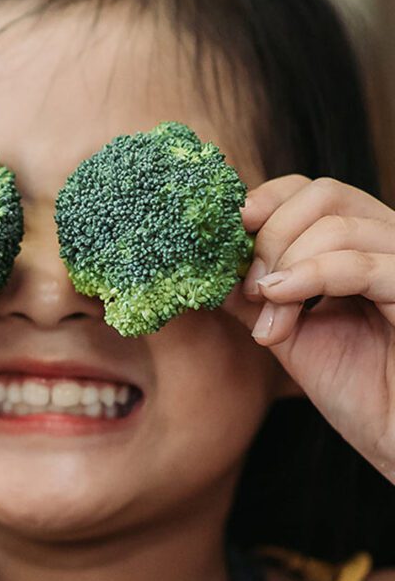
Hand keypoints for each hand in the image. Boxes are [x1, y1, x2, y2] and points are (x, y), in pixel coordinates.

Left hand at [220, 175, 394, 483]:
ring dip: (285, 266)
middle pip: (323, 194)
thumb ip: (253, 294)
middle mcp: (390, 245)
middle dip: (270, 235)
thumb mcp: (289, 333)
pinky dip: (312, 275)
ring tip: (268, 310)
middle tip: (250, 285)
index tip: (230, 231)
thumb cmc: (357, 390)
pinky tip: (281, 298)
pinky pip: (364, 264)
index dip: (266, 201)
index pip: (312, 190)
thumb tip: (204, 263)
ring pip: (338, 225)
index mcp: (362, 246)